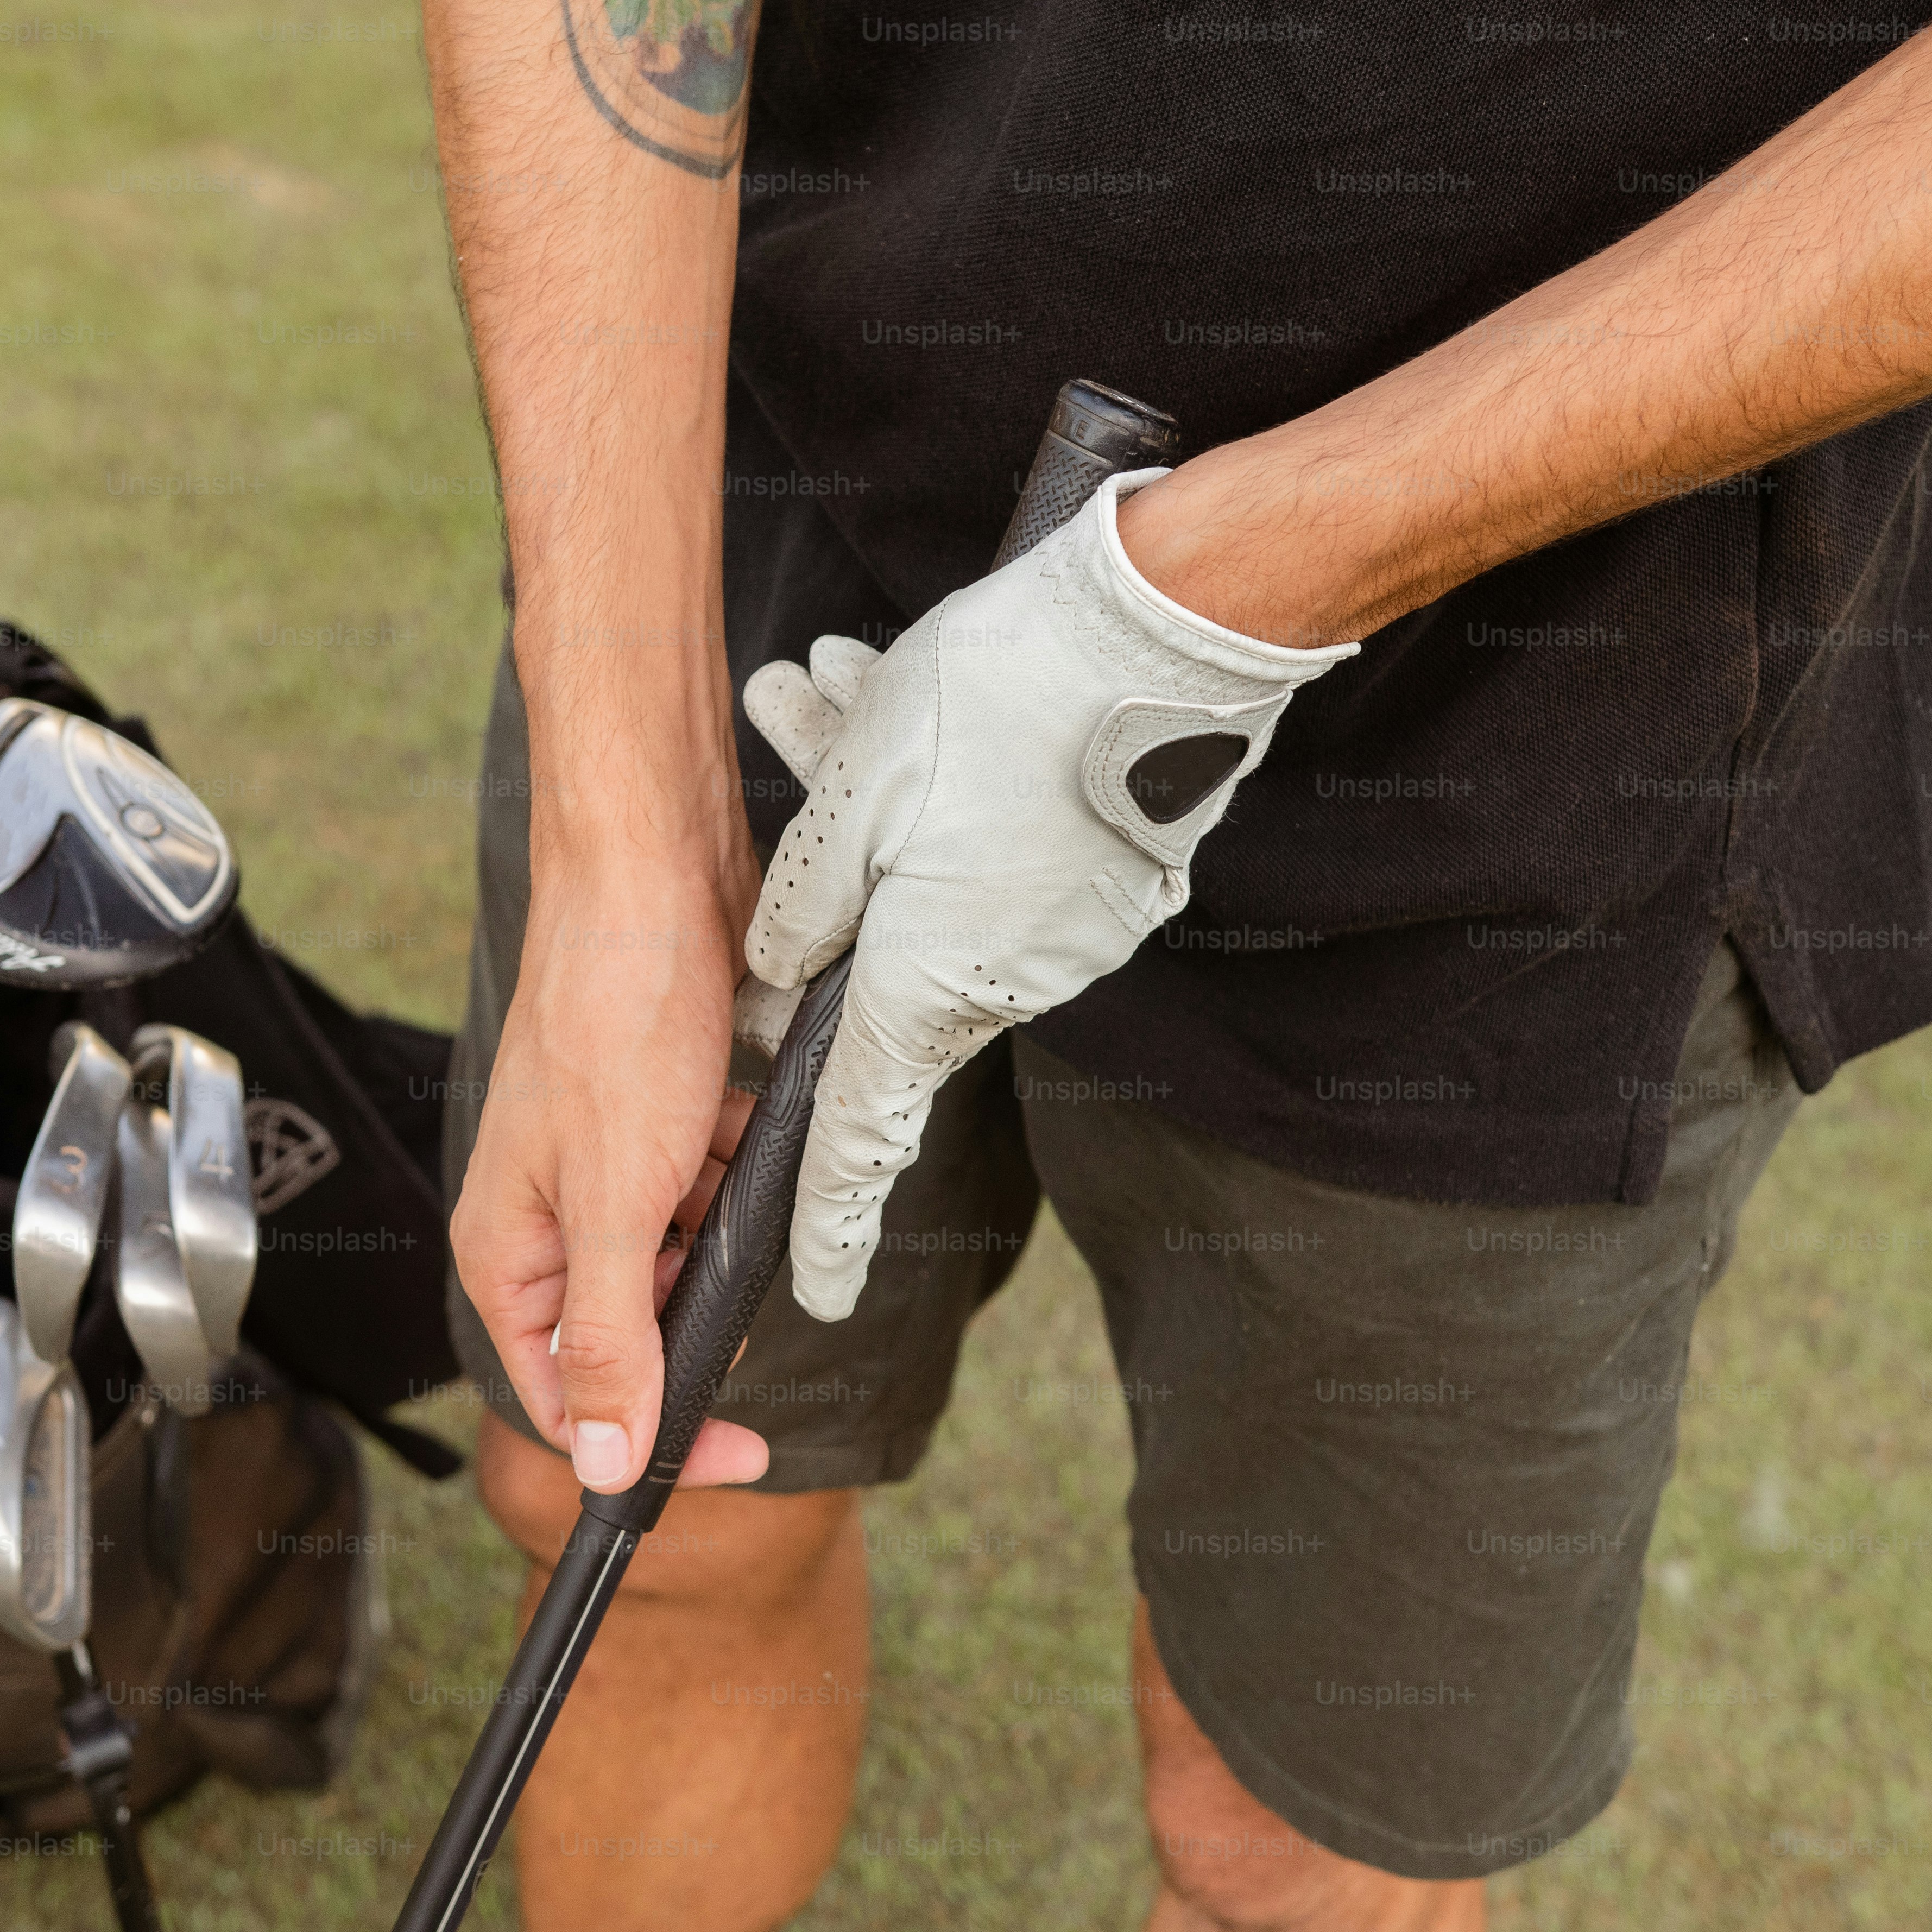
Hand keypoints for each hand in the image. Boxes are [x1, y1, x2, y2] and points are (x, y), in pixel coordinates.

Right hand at [451, 852, 774, 1494]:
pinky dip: (735, 1162)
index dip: (650, 1441)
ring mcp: (605, 1173)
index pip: (569, 1401)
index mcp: (511, 1256)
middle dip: (697, 1306)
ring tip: (721, 1147)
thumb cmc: (616, 1016)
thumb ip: (611, 1337)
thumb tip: (602, 1462)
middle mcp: (548, 1225)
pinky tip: (735, 1108)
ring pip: (682, 1258)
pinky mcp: (658, 1127)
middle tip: (740, 1266)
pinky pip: (710, 1189)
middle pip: (632, 1334)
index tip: (739, 1457)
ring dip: (722, 1221)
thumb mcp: (616, 1201)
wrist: (653, 875)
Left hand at [743, 470, 1357, 1319]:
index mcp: (928, 983)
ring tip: (836, 681)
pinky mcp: (1104, 883)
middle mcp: (1001, 980)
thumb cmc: (999, 709)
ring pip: (924, 885)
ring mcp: (1064, 936)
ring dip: (873, 793)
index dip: (829, 1217)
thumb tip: (772, 982)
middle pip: (878, 956)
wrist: (1159, 638)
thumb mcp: (855, 795)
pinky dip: (940, 786)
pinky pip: (987, 855)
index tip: (814, 1293)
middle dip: (827, 863)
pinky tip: (907, 688)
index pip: (859, 1133)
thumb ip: (800, 908)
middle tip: (790, 718)